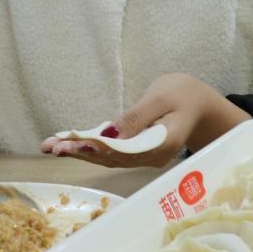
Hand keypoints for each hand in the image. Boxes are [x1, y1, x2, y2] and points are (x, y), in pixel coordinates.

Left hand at [40, 73, 250, 167]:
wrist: (200, 103)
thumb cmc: (184, 94)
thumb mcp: (161, 98)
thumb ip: (136, 117)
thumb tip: (108, 134)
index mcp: (163, 144)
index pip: (124, 150)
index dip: (97, 147)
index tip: (74, 144)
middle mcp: (152, 157)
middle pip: (112, 157)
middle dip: (80, 152)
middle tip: (52, 147)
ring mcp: (145, 158)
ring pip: (109, 157)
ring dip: (80, 152)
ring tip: (52, 146)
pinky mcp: (138, 153)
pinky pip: (112, 152)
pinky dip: (90, 148)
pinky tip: (70, 144)